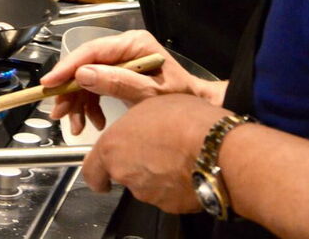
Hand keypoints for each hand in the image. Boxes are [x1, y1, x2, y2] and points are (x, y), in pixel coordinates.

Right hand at [39, 30, 223, 133]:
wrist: (196, 109)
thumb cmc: (179, 99)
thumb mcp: (148, 93)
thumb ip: (116, 82)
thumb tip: (82, 75)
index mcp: (133, 44)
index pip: (92, 51)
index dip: (68, 67)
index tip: (49, 83)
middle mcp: (124, 48)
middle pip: (85, 66)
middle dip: (71, 92)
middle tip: (59, 114)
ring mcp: (121, 61)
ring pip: (87, 79)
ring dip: (79, 104)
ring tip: (77, 126)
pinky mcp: (119, 74)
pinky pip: (95, 88)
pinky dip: (90, 107)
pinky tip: (95, 123)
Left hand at [82, 93, 228, 212]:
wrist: (218, 149)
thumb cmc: (184, 119)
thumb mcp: (150, 103)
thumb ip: (133, 124)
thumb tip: (136, 128)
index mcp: (112, 147)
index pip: (91, 171)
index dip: (97, 173)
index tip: (102, 174)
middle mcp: (124, 173)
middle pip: (122, 175)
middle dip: (134, 166)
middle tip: (155, 149)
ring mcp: (147, 193)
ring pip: (145, 185)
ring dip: (155, 174)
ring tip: (177, 155)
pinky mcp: (170, 206)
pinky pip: (167, 195)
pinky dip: (174, 186)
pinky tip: (188, 169)